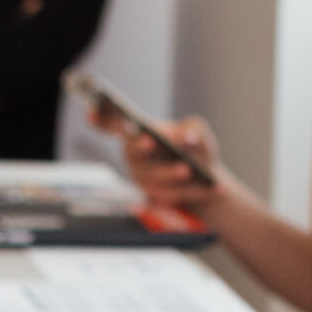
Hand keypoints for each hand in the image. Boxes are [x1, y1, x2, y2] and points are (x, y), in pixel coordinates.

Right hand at [93, 106, 224, 212]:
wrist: (207, 176)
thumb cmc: (194, 147)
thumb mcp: (197, 133)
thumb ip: (194, 129)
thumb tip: (188, 136)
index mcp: (138, 133)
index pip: (111, 125)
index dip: (100, 119)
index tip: (92, 113)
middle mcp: (134, 156)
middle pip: (134, 152)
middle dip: (141, 147)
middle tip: (151, 141)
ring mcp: (143, 179)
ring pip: (155, 178)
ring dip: (173, 175)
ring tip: (189, 170)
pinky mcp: (157, 199)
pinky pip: (175, 196)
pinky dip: (199, 192)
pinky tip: (219, 189)